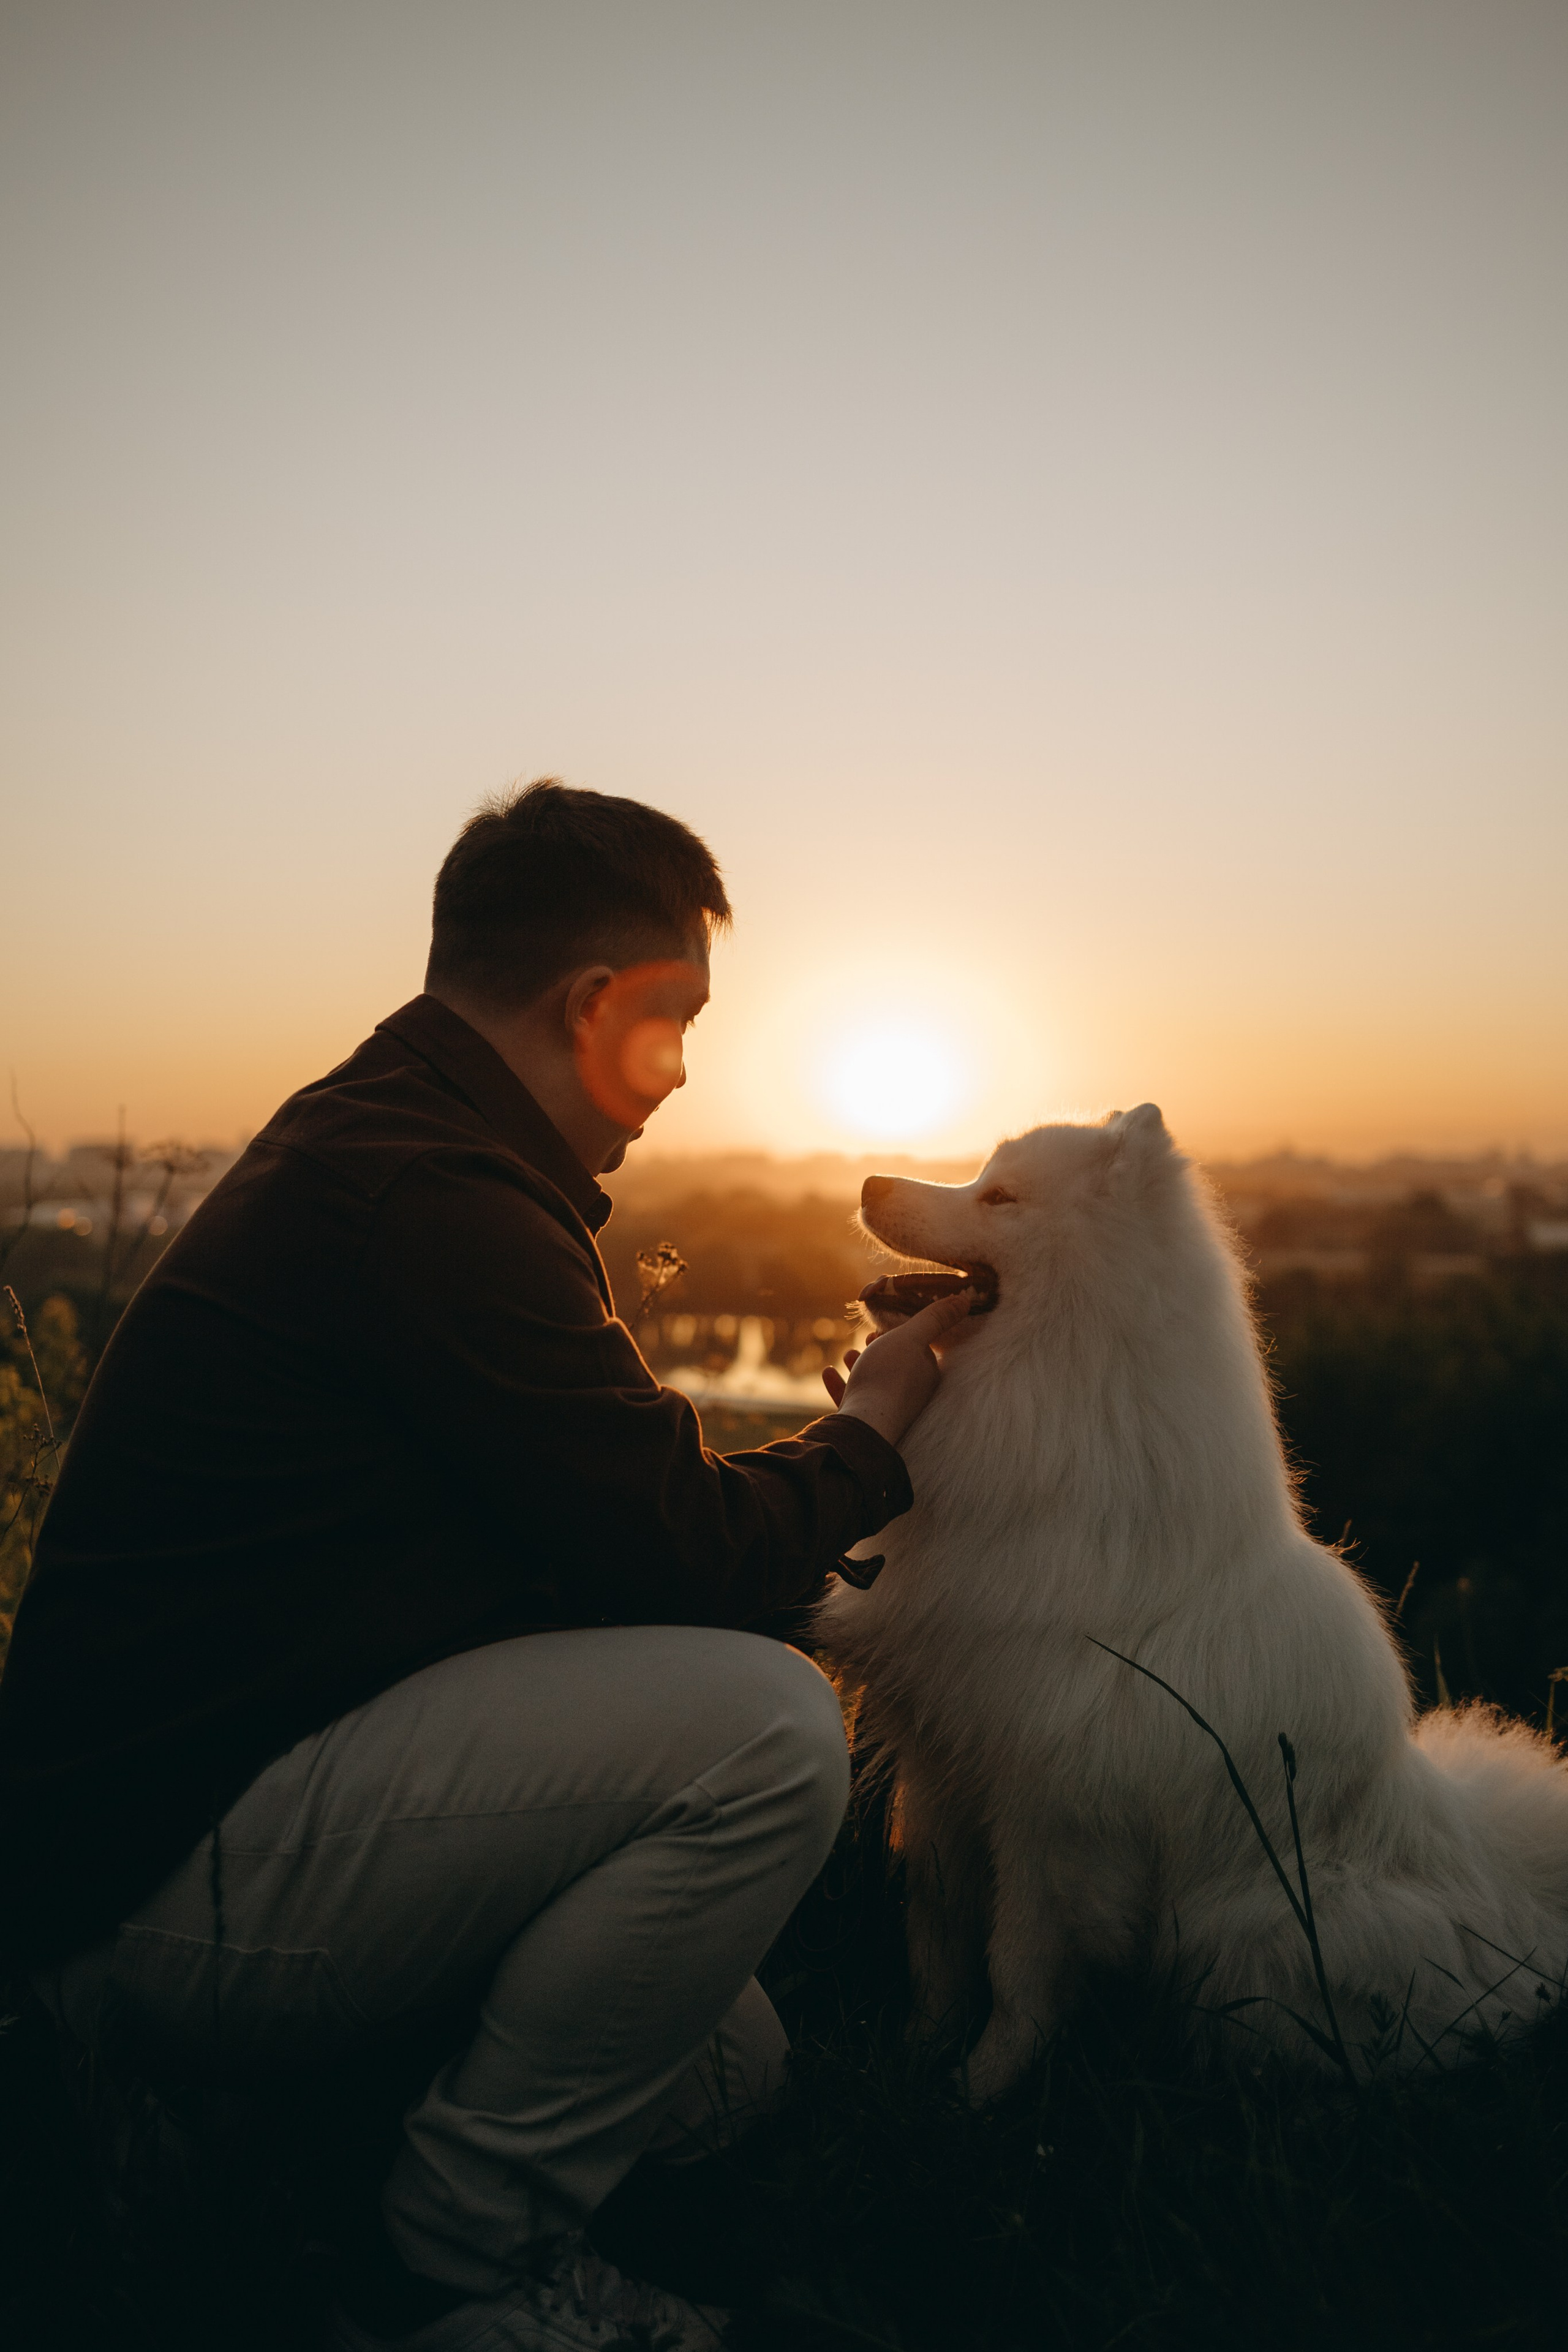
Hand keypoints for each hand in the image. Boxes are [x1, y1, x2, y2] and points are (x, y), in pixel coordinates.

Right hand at [821, 1289, 973, 1447]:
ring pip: (874, 1382)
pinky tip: (827, 1373)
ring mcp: (889, 1410)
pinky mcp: (867, 1422)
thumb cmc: (889, 1377)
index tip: (889, 1325)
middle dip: (880, 1349)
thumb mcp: (911, 1337)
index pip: (921, 1351)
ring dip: (860, 1365)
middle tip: (868, 1337)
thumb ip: (934, 1318)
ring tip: (848, 1353)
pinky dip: (841, 1384)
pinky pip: (853, 1399)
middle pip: (896, 1367)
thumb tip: (964, 1301)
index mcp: (927, 1375)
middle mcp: (912, 1395)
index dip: (905, 1335)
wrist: (866, 1425)